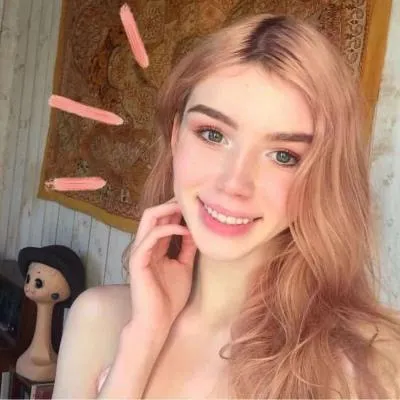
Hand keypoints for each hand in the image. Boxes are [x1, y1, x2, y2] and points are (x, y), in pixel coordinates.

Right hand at [128, 198, 196, 333]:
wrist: (158, 321)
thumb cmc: (169, 298)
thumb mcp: (184, 267)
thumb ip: (187, 248)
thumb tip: (196, 230)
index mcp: (155, 247)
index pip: (162, 220)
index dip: (176, 210)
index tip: (195, 206)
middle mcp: (146, 245)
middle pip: (154, 214)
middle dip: (172, 204)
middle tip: (191, 201)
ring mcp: (140, 251)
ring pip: (149, 218)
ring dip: (168, 210)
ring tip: (186, 208)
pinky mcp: (138, 259)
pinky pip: (151, 236)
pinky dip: (168, 229)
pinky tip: (184, 230)